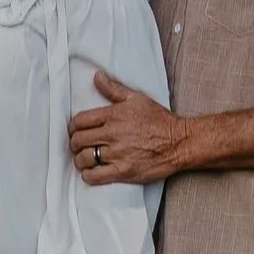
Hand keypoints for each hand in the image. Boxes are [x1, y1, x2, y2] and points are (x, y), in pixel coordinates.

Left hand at [70, 72, 189, 185]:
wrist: (179, 142)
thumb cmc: (160, 120)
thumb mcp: (137, 99)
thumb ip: (113, 89)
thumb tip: (97, 76)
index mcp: (114, 115)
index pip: (80, 121)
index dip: (73, 127)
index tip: (75, 131)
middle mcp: (113, 134)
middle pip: (78, 140)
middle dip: (74, 144)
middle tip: (79, 146)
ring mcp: (118, 154)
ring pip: (84, 159)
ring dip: (80, 160)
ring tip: (84, 159)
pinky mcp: (124, 171)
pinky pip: (95, 176)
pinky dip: (89, 175)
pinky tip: (91, 172)